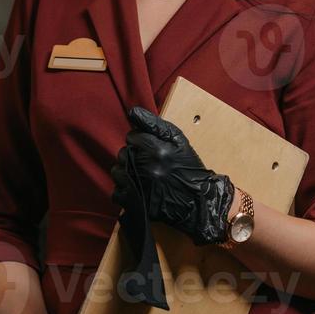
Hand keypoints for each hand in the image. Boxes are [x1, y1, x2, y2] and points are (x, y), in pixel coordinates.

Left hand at [110, 105, 234, 245]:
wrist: (197, 202)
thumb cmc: (188, 169)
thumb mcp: (179, 141)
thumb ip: (155, 124)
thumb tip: (133, 111)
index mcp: (157, 150)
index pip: (133, 137)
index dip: (142, 142)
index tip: (151, 149)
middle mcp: (146, 167)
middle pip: (124, 153)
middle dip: (134, 156)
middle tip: (149, 163)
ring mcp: (139, 186)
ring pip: (118, 171)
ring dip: (127, 172)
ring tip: (143, 176)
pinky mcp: (135, 202)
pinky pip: (117, 192)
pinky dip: (125, 190)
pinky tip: (139, 189)